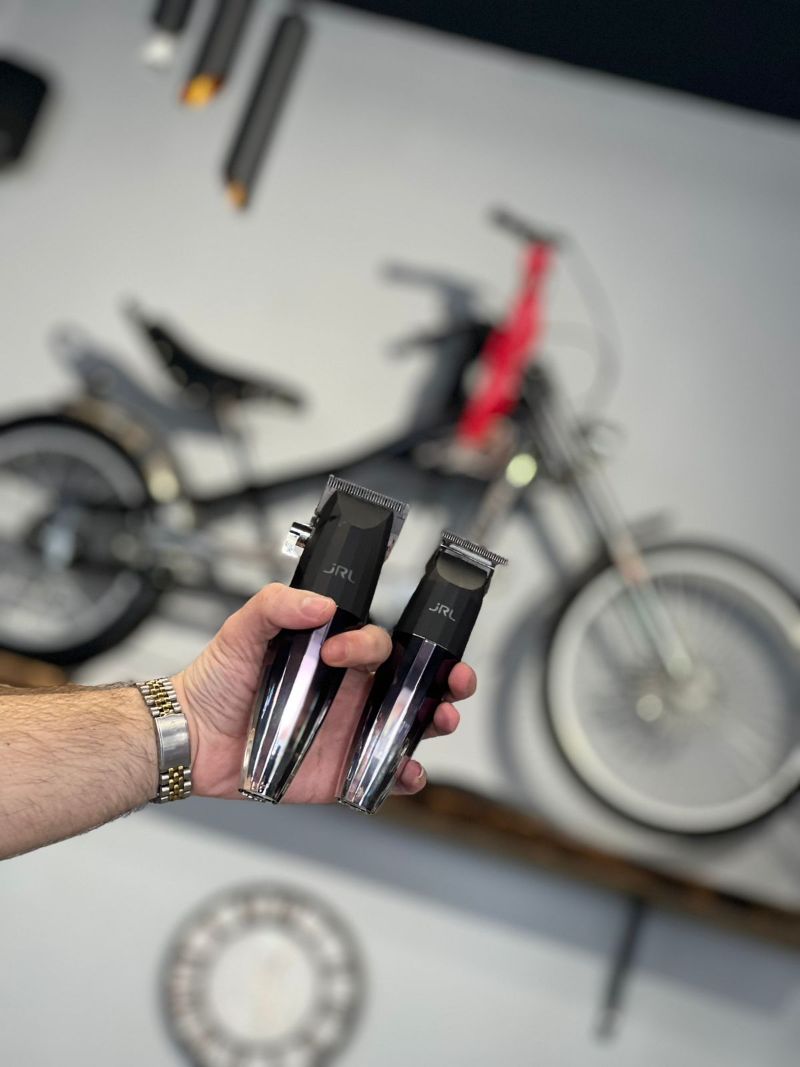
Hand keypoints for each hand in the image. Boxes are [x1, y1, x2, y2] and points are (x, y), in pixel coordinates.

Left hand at [173, 583, 476, 802]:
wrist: (189, 737)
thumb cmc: (215, 681)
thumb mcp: (240, 630)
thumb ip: (275, 605)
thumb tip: (318, 603)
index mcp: (334, 655)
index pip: (378, 643)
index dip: (371, 645)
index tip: (340, 652)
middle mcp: (350, 691)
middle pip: (415, 681)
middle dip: (445, 677)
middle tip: (456, 678)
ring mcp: (349, 731)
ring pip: (410, 725)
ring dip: (436, 721)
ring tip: (442, 719)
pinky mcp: (340, 770)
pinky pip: (384, 773)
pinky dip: (405, 775)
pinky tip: (410, 770)